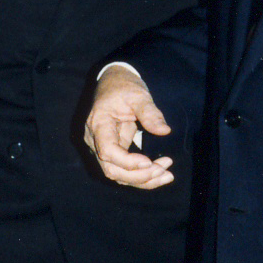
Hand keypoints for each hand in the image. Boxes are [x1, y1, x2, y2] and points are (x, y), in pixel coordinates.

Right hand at [84, 64, 173, 187]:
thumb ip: (149, 113)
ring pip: (118, 175)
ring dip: (143, 180)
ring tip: (167, 175)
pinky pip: (124, 170)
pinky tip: (159, 173)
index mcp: (98, 124)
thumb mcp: (137, 95)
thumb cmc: (123, 86)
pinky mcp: (113, 152)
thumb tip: (164, 131)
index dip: (127, 162)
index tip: (149, 162)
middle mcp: (95, 141)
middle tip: (165, 170)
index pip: (108, 151)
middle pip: (112, 170)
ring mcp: (102, 148)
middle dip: (139, 175)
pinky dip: (141, 176)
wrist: (113, 83)